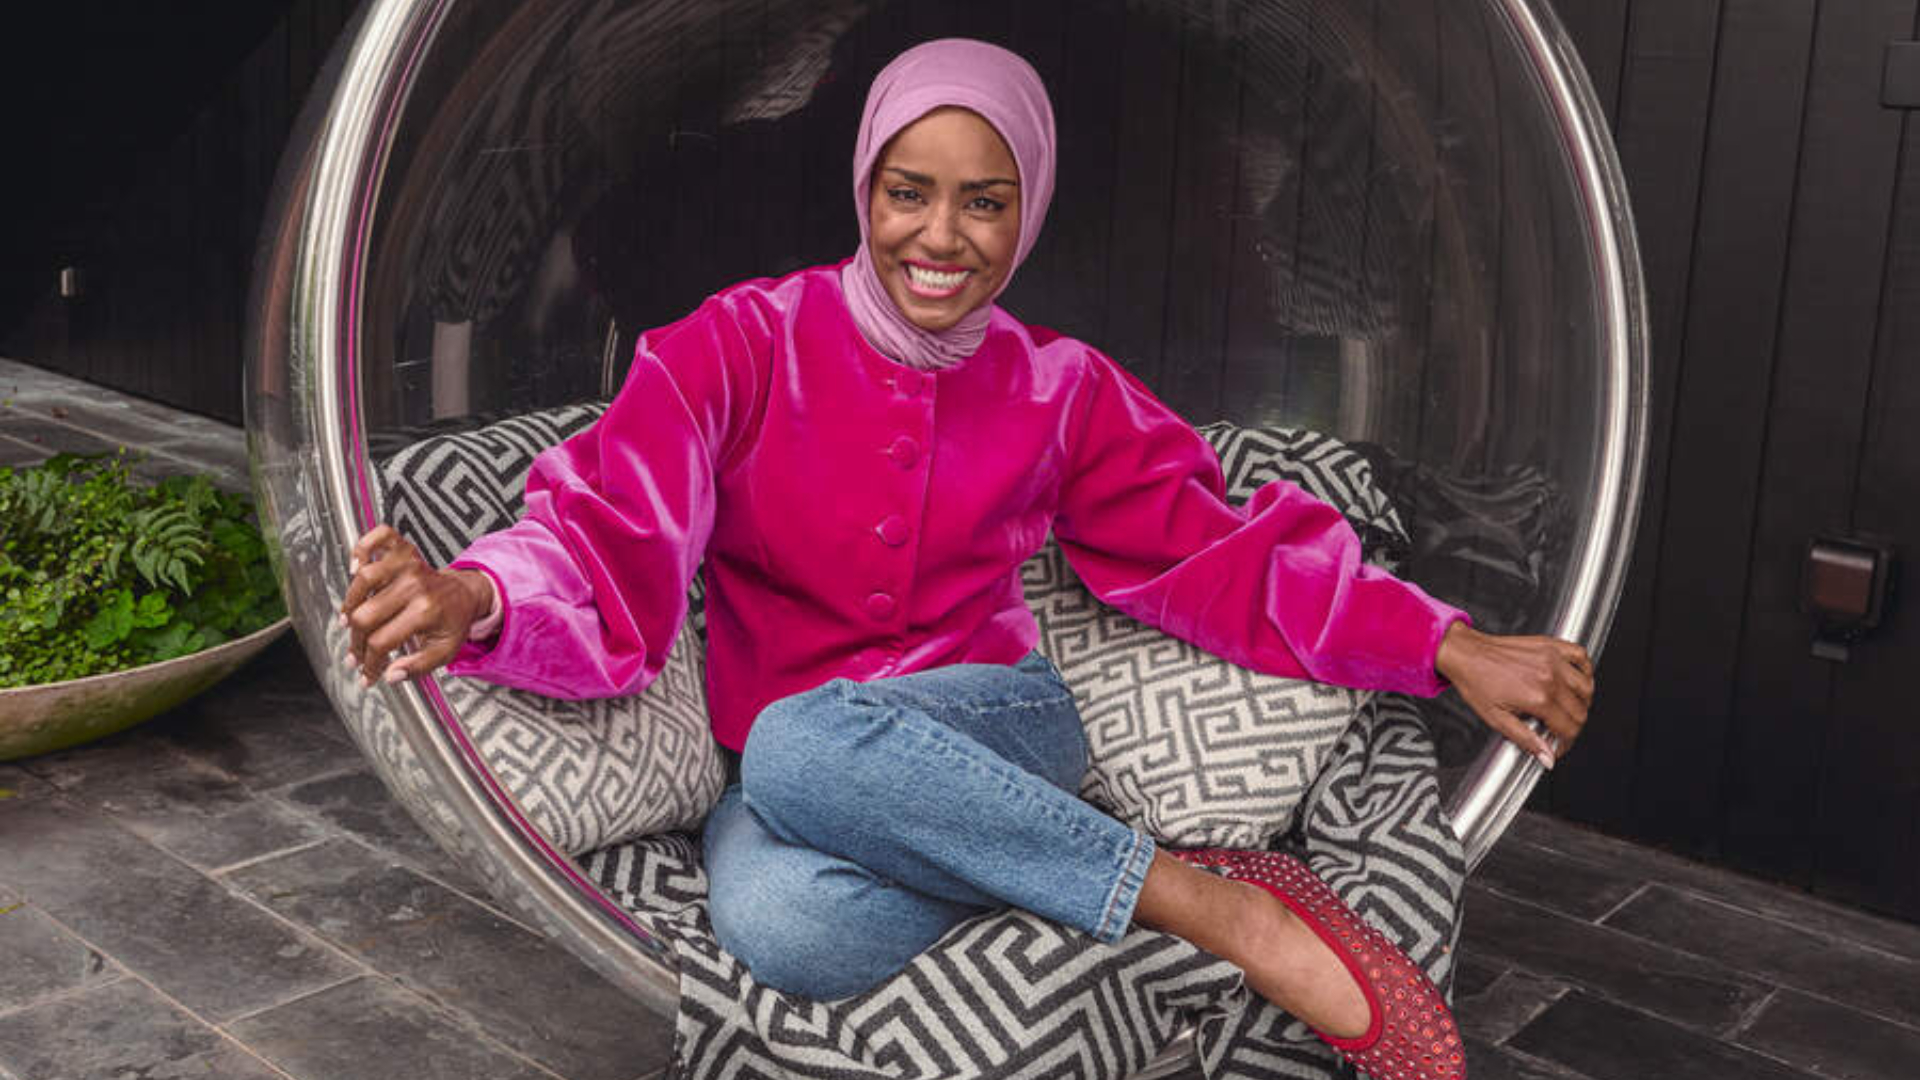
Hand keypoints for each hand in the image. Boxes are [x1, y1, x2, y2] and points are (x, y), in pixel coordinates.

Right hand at [338, 524, 493, 687]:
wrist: (466, 594)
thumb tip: (389, 676)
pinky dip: (363, 547)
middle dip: (356, 642)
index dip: (369, 663)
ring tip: (348, 622)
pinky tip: (355, 566)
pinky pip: (380, 537)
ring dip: (350, 603)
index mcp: (425, 611)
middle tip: (355, 655)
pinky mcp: (405, 550)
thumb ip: (417, 667)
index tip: (367, 675)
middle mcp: (415, 585)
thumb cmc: (452, 622)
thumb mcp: (444, 652)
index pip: (381, 642)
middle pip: (365, 615)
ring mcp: (410, 564)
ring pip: (363, 580)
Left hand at [1433, 621, 1592, 769]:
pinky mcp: (1551, 645)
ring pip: (1587, 687)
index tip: (1557, 745)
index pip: (1569, 728)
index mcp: (1538, 697)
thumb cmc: (1476, 682)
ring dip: (1582, 701)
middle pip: (1581, 710)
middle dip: (1573, 725)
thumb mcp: (1497, 719)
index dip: (1566, 742)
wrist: (1466, 654)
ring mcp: (1553, 659)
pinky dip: (1585, 669)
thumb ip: (1526, 740)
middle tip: (1559, 729)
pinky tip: (1574, 679)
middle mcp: (1550, 677)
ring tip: (1566, 708)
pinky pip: (1581, 656)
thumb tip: (1547, 757)